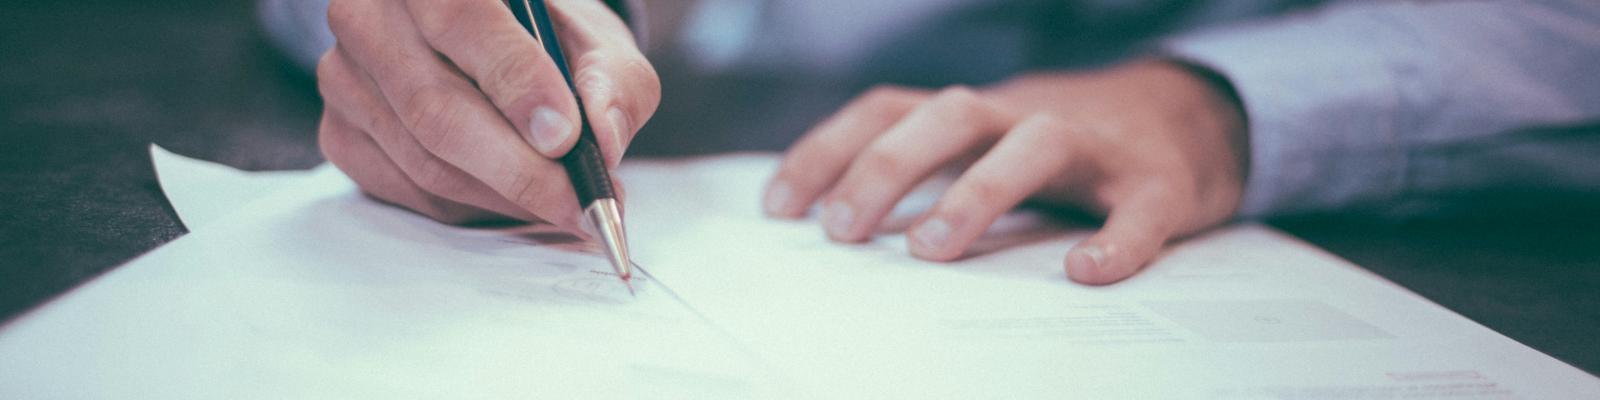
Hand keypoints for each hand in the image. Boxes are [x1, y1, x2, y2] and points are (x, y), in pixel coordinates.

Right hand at [317, 0, 658, 229]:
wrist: (502, 51)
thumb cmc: (549, 43)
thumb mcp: (598, 47)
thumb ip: (611, 84)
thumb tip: (602, 140)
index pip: (460, 17)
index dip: (514, 81)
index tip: (565, 135)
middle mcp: (371, 14)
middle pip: (435, 106)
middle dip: (518, 168)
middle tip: (577, 201)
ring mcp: (344, 75)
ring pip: (423, 157)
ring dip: (502, 196)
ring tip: (561, 206)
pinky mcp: (340, 131)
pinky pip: (406, 188)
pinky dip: (469, 207)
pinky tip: (510, 199)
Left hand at [763, 60, 1247, 283]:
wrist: (1189, 120)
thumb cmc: (1061, 151)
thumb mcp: (983, 148)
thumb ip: (923, 175)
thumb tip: (833, 229)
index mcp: (975, 114)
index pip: (887, 110)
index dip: (828, 151)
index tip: (779, 207)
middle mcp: (1025, 116)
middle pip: (949, 116)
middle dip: (887, 167)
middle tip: (842, 231)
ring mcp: (1095, 146)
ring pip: (1034, 144)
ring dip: (977, 190)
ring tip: (931, 249)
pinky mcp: (1159, 183)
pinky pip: (1140, 208)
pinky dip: (1116, 239)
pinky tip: (1087, 272)